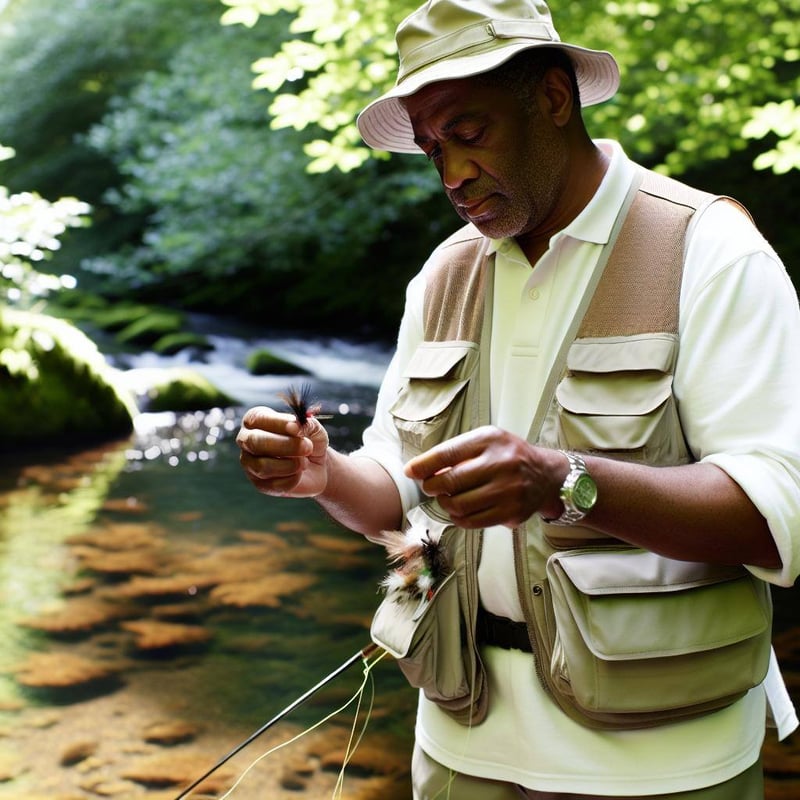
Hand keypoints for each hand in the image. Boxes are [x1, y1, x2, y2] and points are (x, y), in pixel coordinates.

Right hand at [236, 405, 329, 497]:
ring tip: (305, 462)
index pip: (257, 418)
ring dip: (291, 464)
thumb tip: (295, 426)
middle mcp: (247, 440)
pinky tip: (299, 473)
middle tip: (307, 446)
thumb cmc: (310, 440)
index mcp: (256, 420)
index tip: (296, 427)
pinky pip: (273, 484)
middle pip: (255, 442)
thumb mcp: (313, 427)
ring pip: (262, 466)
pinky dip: (293, 478)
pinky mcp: (260, 485)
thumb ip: (305, 424)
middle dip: (285, 445)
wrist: (317, 466)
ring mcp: (251, 464)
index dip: (277, 423)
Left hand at [403, 425, 566, 527]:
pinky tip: (460, 511)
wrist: (545, 474)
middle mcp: (501, 463)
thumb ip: (456, 452)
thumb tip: (420, 470)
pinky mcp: (511, 512)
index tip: (410, 472)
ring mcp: (508, 490)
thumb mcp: (485, 441)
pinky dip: (458, 518)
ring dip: (445, 503)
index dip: (423, 465)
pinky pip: (472, 521)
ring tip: (447, 498)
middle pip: (450, 481)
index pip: (448, 453)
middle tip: (430, 488)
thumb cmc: (507, 455)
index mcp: (490, 440)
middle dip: (432, 487)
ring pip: (458, 504)